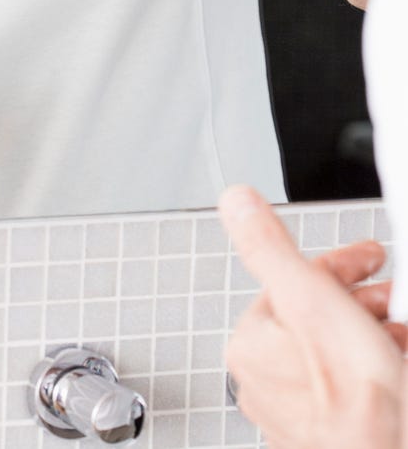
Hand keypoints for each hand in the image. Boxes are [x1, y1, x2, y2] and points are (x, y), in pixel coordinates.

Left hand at [220, 184, 405, 448]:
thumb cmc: (359, 406)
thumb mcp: (312, 301)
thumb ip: (271, 248)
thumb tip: (236, 202)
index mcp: (251, 346)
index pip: (291, 280)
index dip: (340, 264)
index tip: (371, 257)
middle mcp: (264, 383)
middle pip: (315, 315)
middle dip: (360, 299)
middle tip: (393, 297)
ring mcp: (296, 414)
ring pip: (335, 351)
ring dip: (372, 332)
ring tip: (401, 334)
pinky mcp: (328, 433)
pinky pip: (348, 388)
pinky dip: (373, 369)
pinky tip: (396, 366)